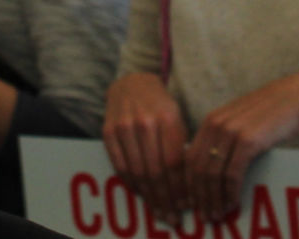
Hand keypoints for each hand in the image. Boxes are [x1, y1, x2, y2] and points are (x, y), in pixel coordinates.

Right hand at [103, 72, 189, 216]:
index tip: (186, 204)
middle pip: (155, 170)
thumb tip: (190, 185)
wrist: (132, 82)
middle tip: (172, 215)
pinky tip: (142, 193)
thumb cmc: (160, 104)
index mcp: (166, 117)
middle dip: (165, 198)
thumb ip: (182, 147)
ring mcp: (123, 127)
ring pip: (137, 172)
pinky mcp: (107, 132)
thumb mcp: (178, 118)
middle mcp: (143, 122)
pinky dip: (131, 184)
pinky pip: (120, 166)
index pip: (174, 162)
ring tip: (159, 210)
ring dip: (149, 196)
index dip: (180, 187)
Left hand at [183, 73, 298, 221]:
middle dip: (200, 196)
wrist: (295, 98)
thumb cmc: (268, 113)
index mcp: (210, 121)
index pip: (189, 157)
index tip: (193, 202)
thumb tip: (211, 167)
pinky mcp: (248, 141)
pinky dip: (230, 192)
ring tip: (218, 214)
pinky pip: (232, 174)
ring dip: (214, 198)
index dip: (188, 183)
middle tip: (204, 216)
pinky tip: (233, 203)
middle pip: (197, 168)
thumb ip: (222, 137)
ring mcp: (231, 132)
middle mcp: (216, 125)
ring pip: (212, 174)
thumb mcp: (238, 120)